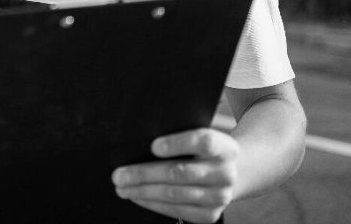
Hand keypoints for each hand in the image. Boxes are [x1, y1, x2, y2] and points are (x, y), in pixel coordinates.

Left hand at [111, 128, 238, 222]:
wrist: (231, 173)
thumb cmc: (203, 150)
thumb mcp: (199, 135)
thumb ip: (178, 135)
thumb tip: (142, 142)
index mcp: (225, 147)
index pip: (203, 141)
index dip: (178, 143)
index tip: (153, 146)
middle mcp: (226, 173)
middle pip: (180, 172)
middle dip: (144, 174)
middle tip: (119, 174)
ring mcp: (220, 197)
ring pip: (174, 194)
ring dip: (143, 192)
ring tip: (123, 187)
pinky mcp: (210, 215)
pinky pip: (176, 211)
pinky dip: (153, 204)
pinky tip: (138, 197)